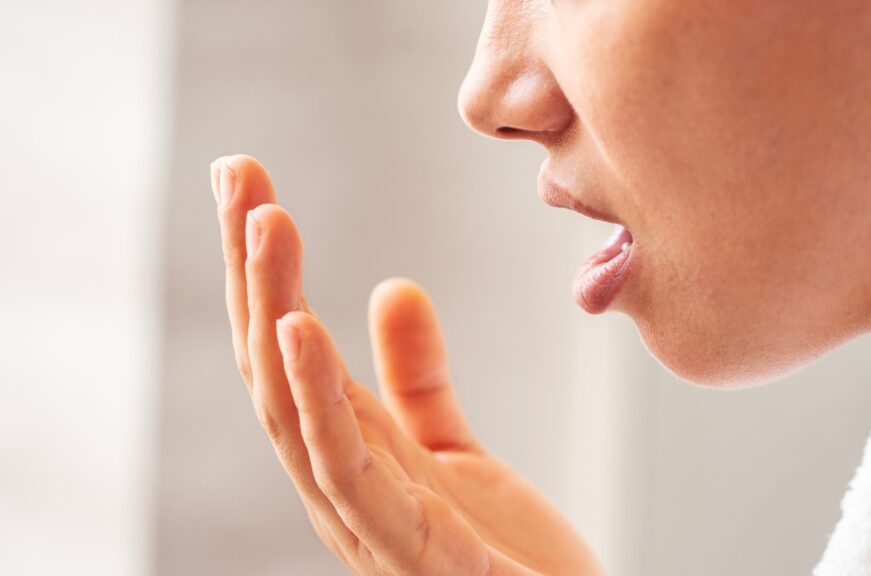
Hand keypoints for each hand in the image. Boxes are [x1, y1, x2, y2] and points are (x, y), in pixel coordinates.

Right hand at [211, 155, 602, 575]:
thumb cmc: (505, 555)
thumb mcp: (455, 451)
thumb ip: (417, 380)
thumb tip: (390, 286)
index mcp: (349, 460)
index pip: (287, 355)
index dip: (261, 272)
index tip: (249, 183)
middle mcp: (341, 492)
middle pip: (276, 370)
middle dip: (252, 271)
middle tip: (239, 173)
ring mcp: (370, 529)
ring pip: (296, 412)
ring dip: (273, 312)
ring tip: (266, 224)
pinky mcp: (417, 557)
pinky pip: (352, 476)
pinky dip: (316, 402)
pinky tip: (299, 328)